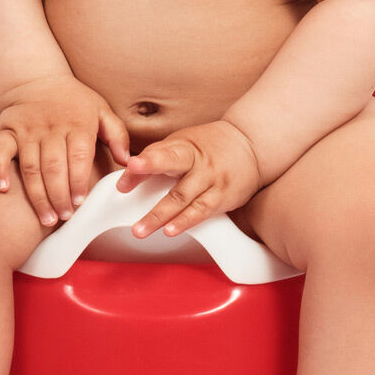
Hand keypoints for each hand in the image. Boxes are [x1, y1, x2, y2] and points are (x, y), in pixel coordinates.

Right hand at [0, 75, 129, 227]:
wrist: (36, 77)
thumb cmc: (74, 101)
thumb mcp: (102, 110)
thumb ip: (117, 134)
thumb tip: (127, 161)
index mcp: (77, 124)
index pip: (78, 158)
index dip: (78, 182)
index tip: (80, 202)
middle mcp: (51, 128)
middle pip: (54, 167)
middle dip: (59, 196)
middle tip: (64, 216)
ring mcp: (26, 130)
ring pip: (30, 167)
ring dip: (37, 195)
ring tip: (47, 217)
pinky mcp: (7, 131)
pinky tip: (3, 189)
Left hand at [114, 119, 261, 238]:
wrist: (251, 144)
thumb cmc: (209, 145)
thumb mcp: (182, 143)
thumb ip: (154, 158)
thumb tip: (124, 179)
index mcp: (186, 147)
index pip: (165, 152)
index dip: (148, 159)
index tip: (132, 164)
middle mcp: (200, 163)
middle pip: (175, 171)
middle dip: (150, 178)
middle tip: (125, 192)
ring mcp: (212, 180)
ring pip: (185, 199)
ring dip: (161, 215)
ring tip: (141, 229)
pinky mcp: (223, 198)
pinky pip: (201, 212)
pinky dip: (185, 222)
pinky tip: (171, 231)